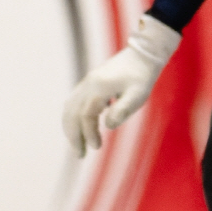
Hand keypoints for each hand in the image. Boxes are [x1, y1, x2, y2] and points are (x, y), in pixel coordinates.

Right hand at [62, 15, 180, 156]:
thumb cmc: (142, 77)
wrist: (142, 55)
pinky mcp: (89, 83)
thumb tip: (108, 125)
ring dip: (71, 128)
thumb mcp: (138, 96)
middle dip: (74, 135)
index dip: (89, 133)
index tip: (97, 147)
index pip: (87, 116)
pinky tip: (82, 128)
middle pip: (72, 113)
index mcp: (99, 88)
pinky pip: (74, 102)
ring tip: (78, 145)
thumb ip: (122, 110)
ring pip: (69, 107)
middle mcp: (89, 84)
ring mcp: (87, 82)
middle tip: (80, 155)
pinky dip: (73, 117)